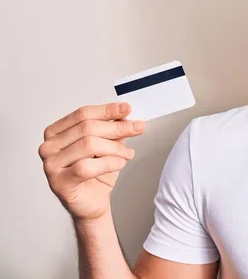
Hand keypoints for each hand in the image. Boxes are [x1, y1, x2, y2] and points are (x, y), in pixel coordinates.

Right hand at [38, 103, 144, 221]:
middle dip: (117, 127)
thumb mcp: (107, 145)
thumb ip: (112, 129)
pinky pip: (87, 166)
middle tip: (137, 127)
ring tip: (128, 153)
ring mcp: (51, 165)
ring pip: (89, 145)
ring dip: (115, 148)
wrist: (93, 202)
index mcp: (56, 132)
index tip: (127, 108)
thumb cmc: (96, 173)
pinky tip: (119, 163)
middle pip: (87, 128)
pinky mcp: (59, 182)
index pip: (83, 114)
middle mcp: (49, 147)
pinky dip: (109, 163)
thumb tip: (124, 114)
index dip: (107, 110)